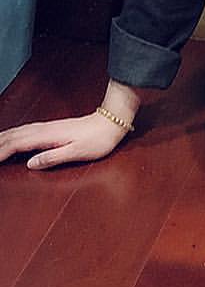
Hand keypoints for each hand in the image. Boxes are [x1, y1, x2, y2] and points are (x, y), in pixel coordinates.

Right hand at [0, 111, 129, 170]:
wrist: (111, 122)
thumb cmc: (98, 139)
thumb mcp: (78, 152)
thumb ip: (53, 157)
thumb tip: (31, 164)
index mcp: (47, 137)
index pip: (16, 144)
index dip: (0, 152)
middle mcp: (43, 129)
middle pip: (12, 136)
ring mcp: (46, 127)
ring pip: (17, 131)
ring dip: (1, 138)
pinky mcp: (50, 128)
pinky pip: (24, 131)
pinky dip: (12, 135)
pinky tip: (10, 137)